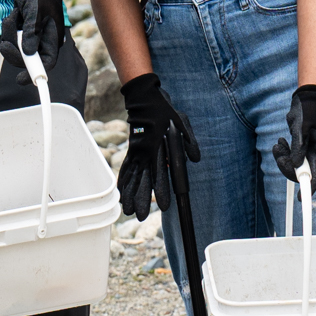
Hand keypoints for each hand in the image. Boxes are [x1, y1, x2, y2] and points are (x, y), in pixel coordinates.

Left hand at [2, 0, 70, 79]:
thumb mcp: (36, 13)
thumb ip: (32, 33)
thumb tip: (27, 52)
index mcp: (52, 41)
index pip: (46, 63)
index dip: (35, 74)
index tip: (21, 80)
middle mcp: (42, 43)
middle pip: (25, 59)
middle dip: (14, 49)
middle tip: (7, 40)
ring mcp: (31, 38)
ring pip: (15, 48)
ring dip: (10, 33)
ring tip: (15, 16)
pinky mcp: (22, 33)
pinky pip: (10, 38)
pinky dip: (9, 27)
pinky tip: (15, 15)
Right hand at [114, 73, 196, 221]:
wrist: (144, 99)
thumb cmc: (165, 111)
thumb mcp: (182, 123)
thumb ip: (189, 141)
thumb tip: (195, 159)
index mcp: (157, 147)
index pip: (159, 173)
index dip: (161, 190)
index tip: (163, 205)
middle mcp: (144, 153)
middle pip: (141, 180)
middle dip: (140, 199)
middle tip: (139, 216)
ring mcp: (136, 152)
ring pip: (131, 177)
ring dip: (128, 195)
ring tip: (126, 211)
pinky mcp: (132, 150)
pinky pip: (125, 169)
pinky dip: (123, 182)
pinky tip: (120, 193)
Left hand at [271, 83, 315, 190]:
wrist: (306, 100)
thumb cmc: (307, 113)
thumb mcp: (302, 130)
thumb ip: (299, 148)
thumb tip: (296, 165)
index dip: (309, 189)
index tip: (301, 199)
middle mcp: (315, 154)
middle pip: (300, 172)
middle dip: (288, 166)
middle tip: (279, 155)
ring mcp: (307, 151)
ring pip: (293, 164)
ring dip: (283, 157)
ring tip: (278, 145)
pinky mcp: (300, 147)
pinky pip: (290, 156)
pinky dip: (283, 151)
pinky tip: (280, 142)